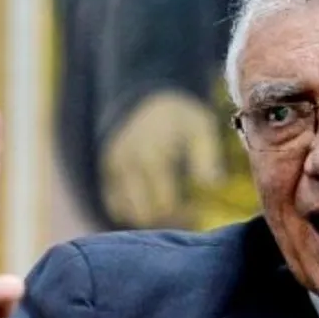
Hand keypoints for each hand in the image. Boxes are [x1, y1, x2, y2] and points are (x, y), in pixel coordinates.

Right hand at [101, 90, 225, 226]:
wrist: (146, 97)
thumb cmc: (180, 116)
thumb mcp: (201, 127)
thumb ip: (207, 155)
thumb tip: (214, 185)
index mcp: (154, 157)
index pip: (166, 205)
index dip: (183, 215)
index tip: (197, 211)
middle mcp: (129, 165)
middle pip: (144, 214)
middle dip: (165, 220)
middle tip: (184, 214)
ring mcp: (113, 169)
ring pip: (125, 213)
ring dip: (147, 217)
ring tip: (168, 208)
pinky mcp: (105, 171)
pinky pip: (113, 204)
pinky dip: (130, 210)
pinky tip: (150, 203)